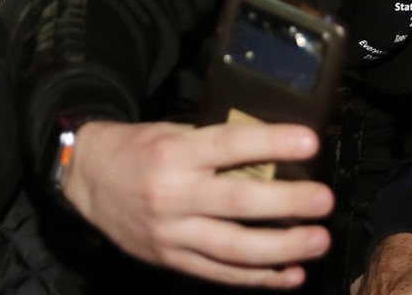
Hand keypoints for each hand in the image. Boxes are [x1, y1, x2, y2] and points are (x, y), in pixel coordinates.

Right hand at [64, 120, 333, 287]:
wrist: (87, 179)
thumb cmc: (139, 149)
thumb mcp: (173, 133)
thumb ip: (215, 146)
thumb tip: (273, 153)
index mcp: (176, 153)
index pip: (230, 146)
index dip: (271, 144)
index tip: (309, 142)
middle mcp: (173, 194)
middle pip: (239, 202)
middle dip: (287, 204)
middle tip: (324, 201)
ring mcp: (172, 233)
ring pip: (234, 247)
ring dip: (282, 248)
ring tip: (317, 241)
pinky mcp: (171, 259)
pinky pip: (220, 273)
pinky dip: (257, 277)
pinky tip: (289, 274)